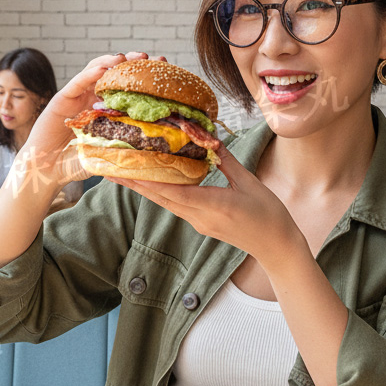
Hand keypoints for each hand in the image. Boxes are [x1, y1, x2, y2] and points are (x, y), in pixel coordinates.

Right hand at [19, 52, 165, 189]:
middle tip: (149, 59)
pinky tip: (104, 68)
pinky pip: (77, 82)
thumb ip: (125, 148)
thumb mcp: (107, 155)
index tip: (164, 70)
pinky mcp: (62, 99)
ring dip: (111, 62)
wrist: (46, 170)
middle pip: (114, 73)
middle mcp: (92, 98)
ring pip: (95, 71)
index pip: (127, 87)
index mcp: (106, 109)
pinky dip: (90, 73)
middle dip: (132, 63)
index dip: (144, 78)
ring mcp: (77, 96)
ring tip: (126, 58)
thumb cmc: (77, 164)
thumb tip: (156, 151)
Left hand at [106, 146, 301, 262]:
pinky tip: (152, 181)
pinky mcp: (202, 224)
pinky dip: (161, 192)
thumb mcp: (249, 182)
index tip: (126, 169)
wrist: (277, 246)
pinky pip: (176, 205)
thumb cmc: (269, 215)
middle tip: (108, 169)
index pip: (174, 193)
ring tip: (122, 173)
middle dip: (133, 183)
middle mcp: (200, 218)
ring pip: (165, 203)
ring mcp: (199, 223)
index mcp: (213, 207)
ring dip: (143, 188)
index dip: (149, 181)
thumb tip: (210, 138)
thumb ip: (227, 161)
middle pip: (160, 198)